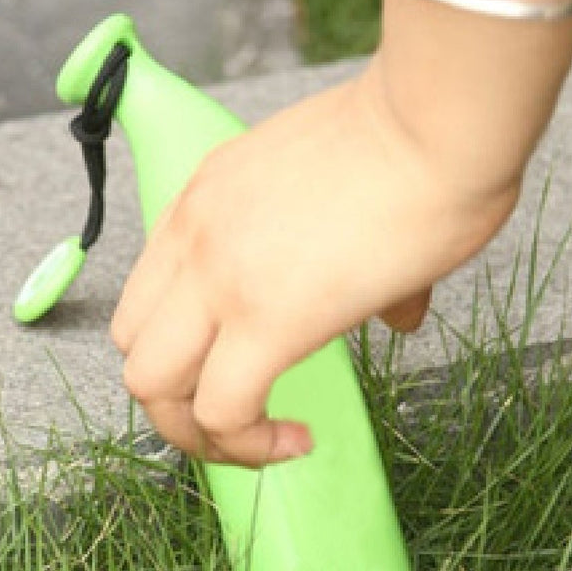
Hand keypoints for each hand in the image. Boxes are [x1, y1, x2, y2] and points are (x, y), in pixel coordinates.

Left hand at [110, 59, 517, 466]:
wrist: (439, 126)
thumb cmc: (418, 141)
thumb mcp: (358, 186)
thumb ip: (362, 253)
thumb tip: (399, 309)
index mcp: (211, 194)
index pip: (152, 289)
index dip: (183, 343)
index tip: (237, 364)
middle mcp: (197, 234)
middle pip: (132, 344)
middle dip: (174, 396)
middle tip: (238, 414)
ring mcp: (221, 277)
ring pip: (151, 386)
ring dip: (197, 431)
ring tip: (259, 442)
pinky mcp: (267, 321)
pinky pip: (222, 413)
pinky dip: (249, 445)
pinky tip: (298, 441)